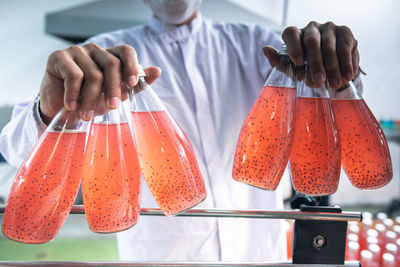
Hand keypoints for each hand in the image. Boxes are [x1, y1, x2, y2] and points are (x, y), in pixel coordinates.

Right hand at [39, 43, 161, 123]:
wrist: (59, 109)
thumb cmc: (90, 100)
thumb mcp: (115, 94)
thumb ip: (135, 84)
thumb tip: (157, 71)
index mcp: (110, 56)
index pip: (126, 51)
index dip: (132, 66)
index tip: (132, 84)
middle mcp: (95, 50)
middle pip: (112, 64)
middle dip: (113, 89)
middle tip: (111, 108)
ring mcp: (77, 51)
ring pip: (94, 74)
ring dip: (92, 99)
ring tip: (87, 115)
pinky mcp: (58, 57)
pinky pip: (74, 76)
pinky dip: (74, 95)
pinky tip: (72, 106)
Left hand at [263, 21, 358, 88]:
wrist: (328, 68)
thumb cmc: (305, 67)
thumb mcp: (291, 67)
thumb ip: (279, 61)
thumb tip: (265, 49)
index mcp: (295, 33)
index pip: (291, 34)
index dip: (294, 48)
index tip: (298, 64)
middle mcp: (312, 27)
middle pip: (312, 41)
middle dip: (315, 63)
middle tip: (318, 80)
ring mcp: (330, 28)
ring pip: (330, 46)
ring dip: (333, 67)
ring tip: (333, 83)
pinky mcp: (346, 33)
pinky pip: (346, 48)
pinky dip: (347, 63)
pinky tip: (347, 75)